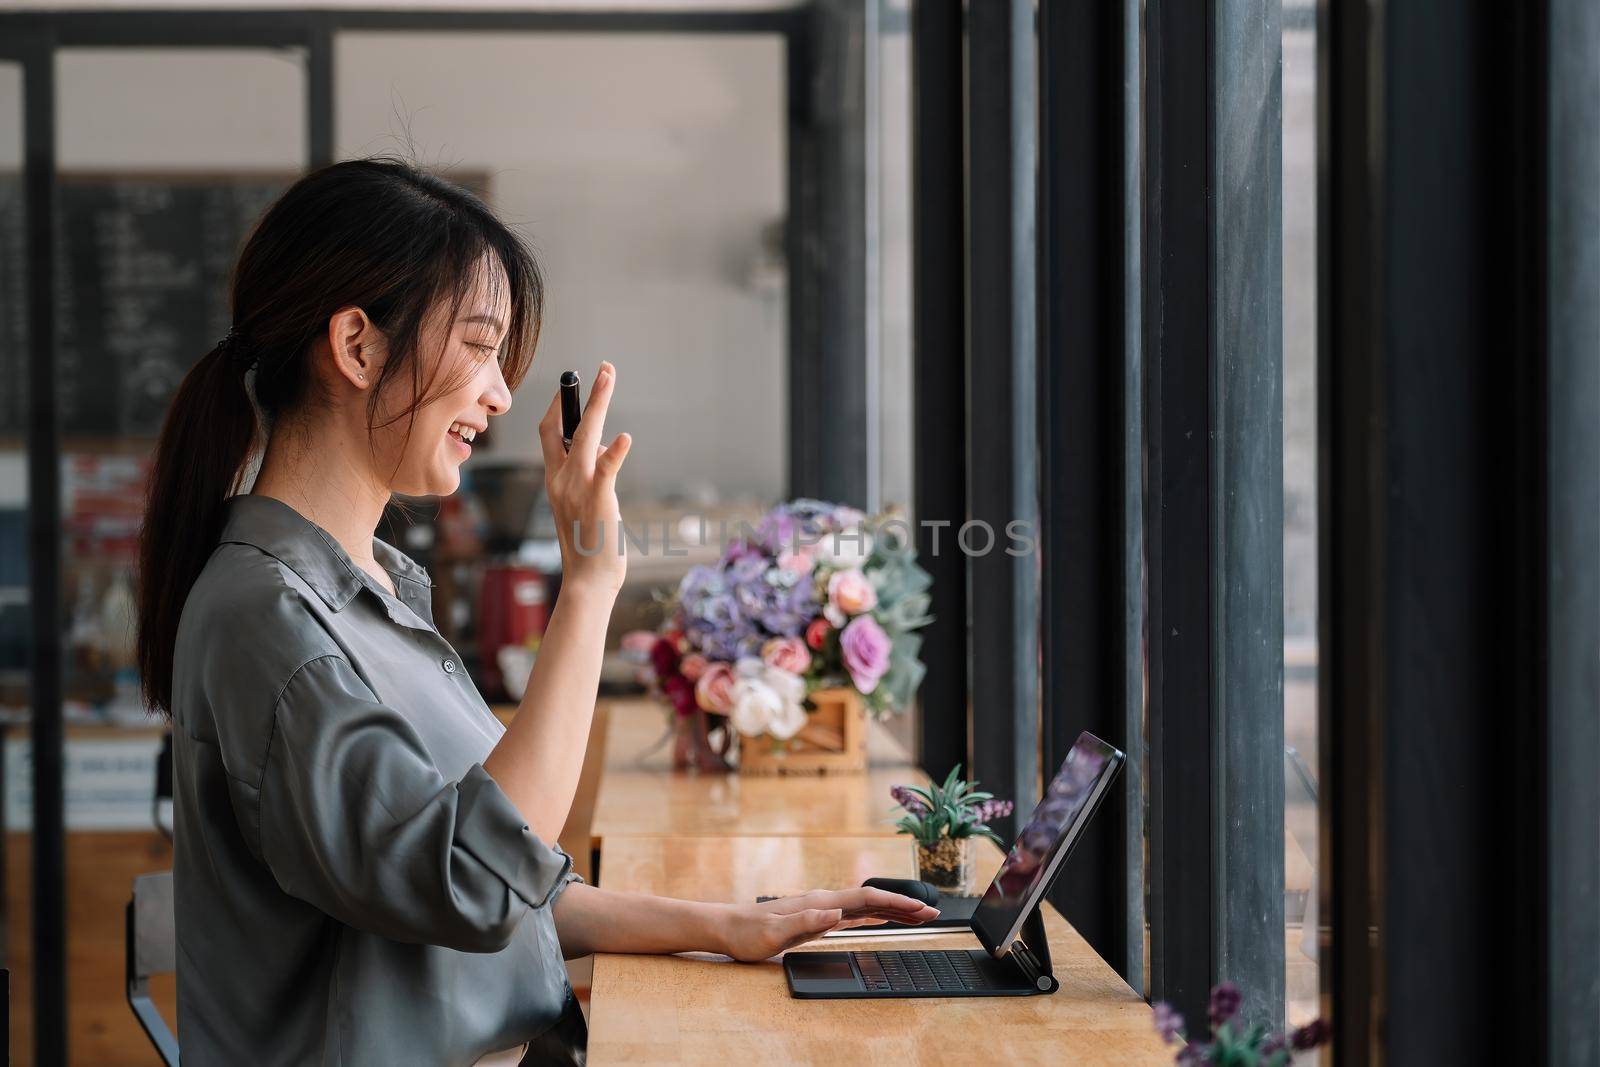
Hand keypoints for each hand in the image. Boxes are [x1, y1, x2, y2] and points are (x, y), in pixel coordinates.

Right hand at [538, 361, 631, 594]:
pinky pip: (606, 469)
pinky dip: (615, 452)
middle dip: (581, 393)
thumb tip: (603, 450)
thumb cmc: (591, 545)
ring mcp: (578, 487)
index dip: (560, 408)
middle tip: (602, 368)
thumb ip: (590, 475)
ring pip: (585, 435)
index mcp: (555, 480)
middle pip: (564, 426)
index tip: (572, 387)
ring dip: (599, 402)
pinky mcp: (598, 498)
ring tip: (609, 376)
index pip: (549, 434)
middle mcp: (561, 479)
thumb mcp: (585, 504)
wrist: (587, 580)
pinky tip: (625, 438)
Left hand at [715, 887, 940, 962]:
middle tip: (933, 912)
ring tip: (918, 915)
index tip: (920, 909)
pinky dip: (874, 916)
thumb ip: (804, 922)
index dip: (896, 903)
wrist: (727, 926)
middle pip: (872, 900)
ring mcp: (821, 908)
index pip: (865, 900)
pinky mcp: (816, 917)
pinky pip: (853, 914)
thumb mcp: (772, 934)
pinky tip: (884, 919)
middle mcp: (823, 901)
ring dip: (893, 910)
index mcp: (818, 903)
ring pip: (866, 906)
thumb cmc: (747, 933)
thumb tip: (836, 913)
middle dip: (904, 905)